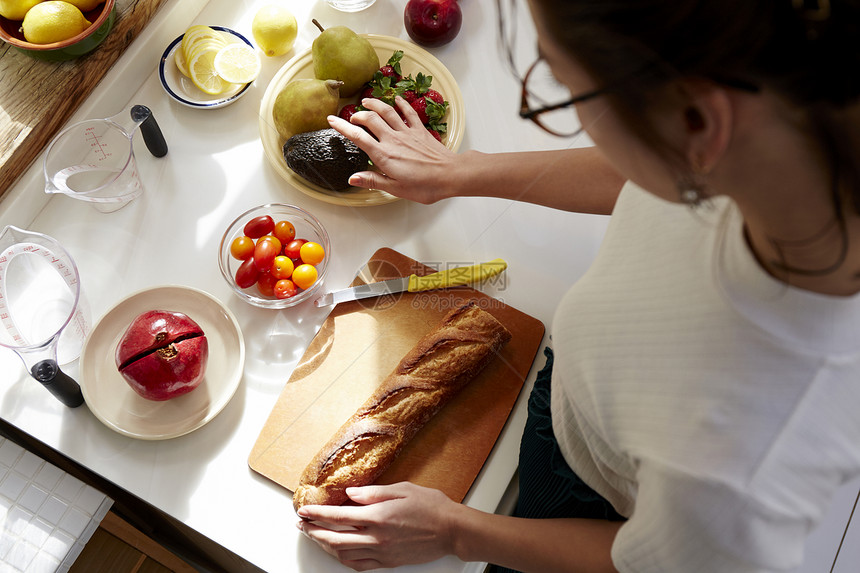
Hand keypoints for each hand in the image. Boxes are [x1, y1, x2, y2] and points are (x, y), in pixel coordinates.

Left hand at [296, 482, 459, 570]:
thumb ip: (373, 492)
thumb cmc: (431, 506)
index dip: (317, 513)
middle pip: (334, 537)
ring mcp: (382, 552)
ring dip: (325, 545)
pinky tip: (339, 552)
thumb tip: (350, 494)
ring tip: (316, 537)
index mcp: (378, 516)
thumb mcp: (402, 489)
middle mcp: (376, 537)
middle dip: (313, 531)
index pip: (337, 516)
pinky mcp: (388, 562)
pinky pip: (359, 565)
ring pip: (343, 553)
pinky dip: (344, 559)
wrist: (451, 530)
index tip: (304, 510)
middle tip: (303, 525)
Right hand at [327, 96, 458, 203]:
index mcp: (384, 155)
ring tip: (365, 101)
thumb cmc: (425, 186)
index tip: (331, 120)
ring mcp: (407, 133)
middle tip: (351, 117)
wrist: (451, 175)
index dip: (342, 127)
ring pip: (387, 111)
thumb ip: (373, 181)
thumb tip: (352, 179)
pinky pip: (408, 113)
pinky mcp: (420, 130)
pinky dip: (401, 104)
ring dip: (374, 103)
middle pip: (370, 119)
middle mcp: (393, 140)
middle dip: (357, 114)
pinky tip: (396, 99)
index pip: (358, 137)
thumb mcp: (396, 189)